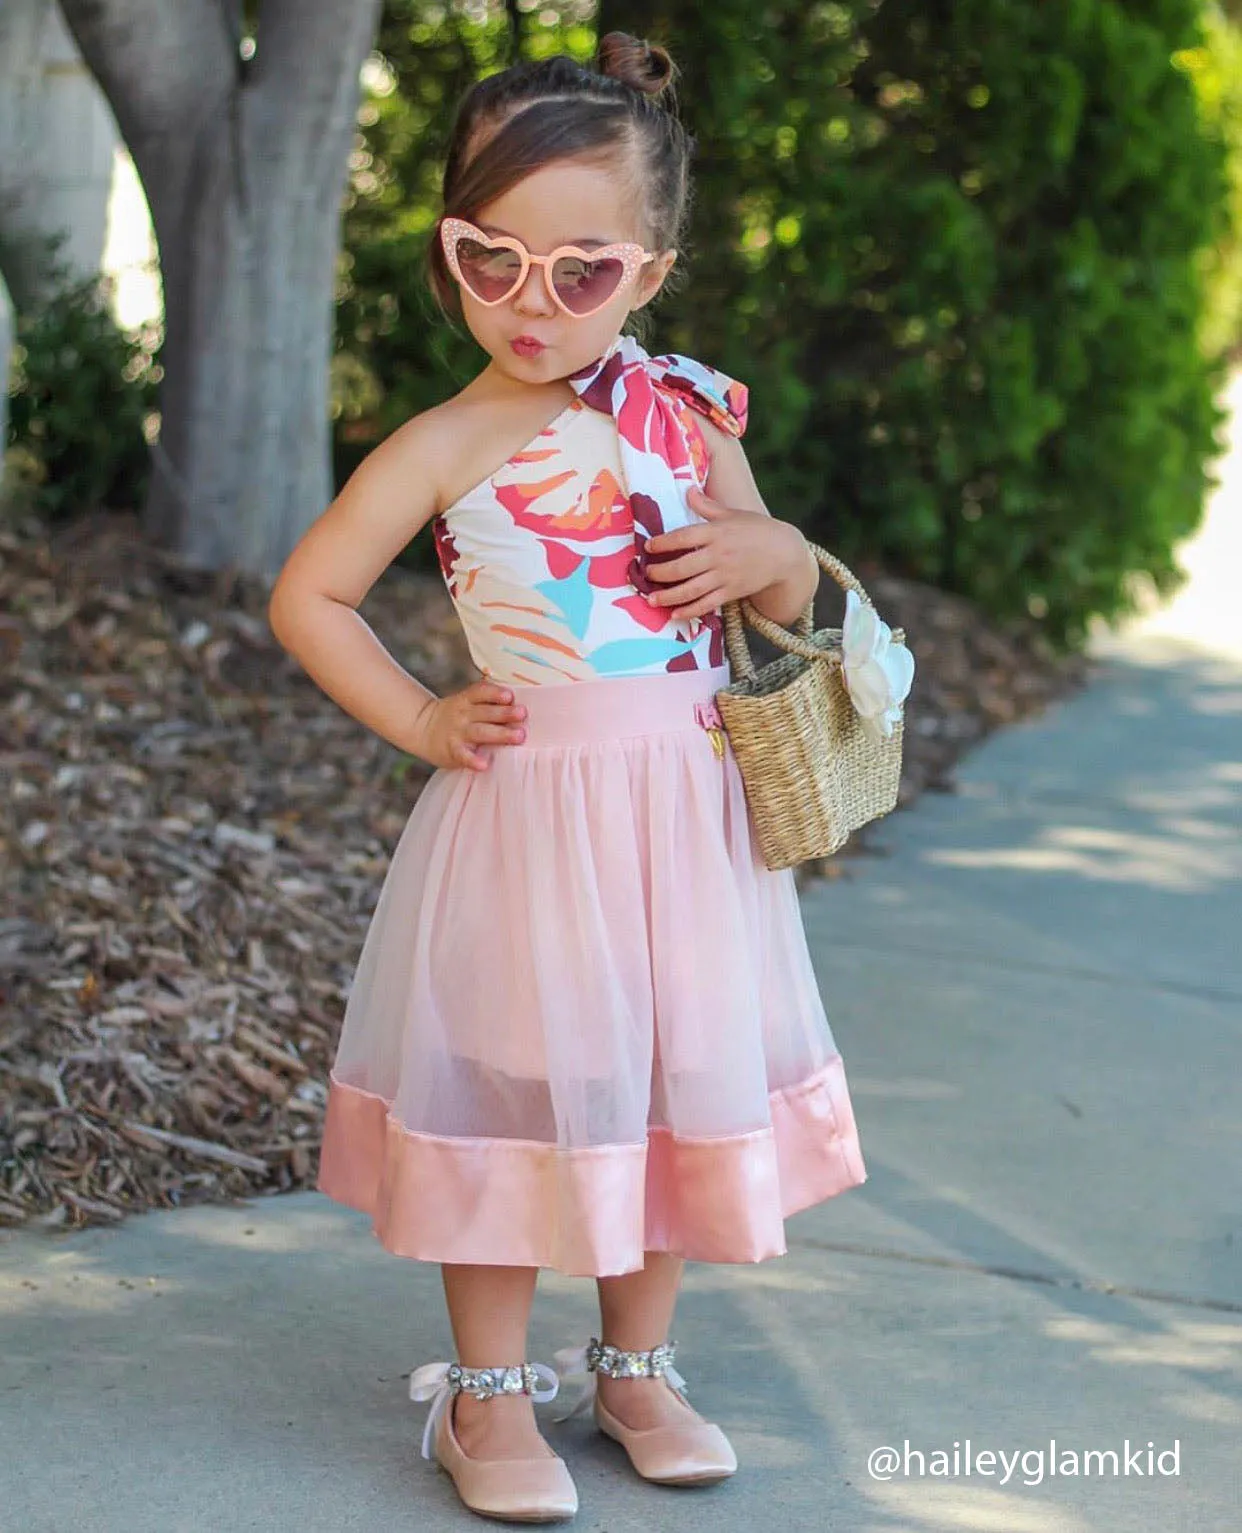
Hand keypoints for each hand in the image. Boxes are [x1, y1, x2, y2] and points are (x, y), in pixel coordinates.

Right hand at [410, 679, 527, 771]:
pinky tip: (484, 765)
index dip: (496, 693)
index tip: (510, 696)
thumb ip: (487, 702)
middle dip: (505, 713)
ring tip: (518, 737)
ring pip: (481, 732)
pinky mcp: (453, 750)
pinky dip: (473, 760)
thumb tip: (519, 704)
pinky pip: (463, 756)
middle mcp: (463, 714)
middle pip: (486, 712)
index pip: (481, 692)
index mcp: (467, 700)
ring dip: (501, 734)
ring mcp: (458, 732)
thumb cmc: (456, 716)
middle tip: (523, 714)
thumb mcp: (466, 702)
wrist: (423, 728)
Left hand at [642, 486, 803, 622]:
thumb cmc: (757, 530)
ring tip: (651, 599)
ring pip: (691, 589)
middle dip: (660, 573)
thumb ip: (707, 505)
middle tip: (646, 575)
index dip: (662, 542)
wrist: (785, 553)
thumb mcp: (732, 514)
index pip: (683, 537)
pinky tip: (675, 614)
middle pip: (682, 567)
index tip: (647, 546)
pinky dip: (690, 611)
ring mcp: (725, 576)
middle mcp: (718, 555)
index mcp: (717, 532)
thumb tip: (688, 490)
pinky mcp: (732, 592)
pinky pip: (707, 604)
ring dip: (669, 596)